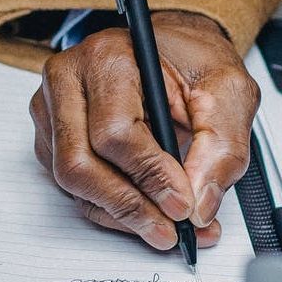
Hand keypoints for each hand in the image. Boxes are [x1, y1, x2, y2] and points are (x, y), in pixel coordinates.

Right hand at [30, 10, 258, 250]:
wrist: (173, 52)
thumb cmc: (193, 62)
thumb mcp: (229, 93)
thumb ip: (221, 149)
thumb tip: (199, 205)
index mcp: (109, 57)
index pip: (114, 132)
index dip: (150, 176)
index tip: (182, 204)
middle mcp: (69, 80)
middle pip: (79, 164)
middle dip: (129, 207)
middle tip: (170, 229)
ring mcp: (52, 109)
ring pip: (71, 183)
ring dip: (121, 215)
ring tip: (166, 226)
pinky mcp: (52, 136)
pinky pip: (72, 187)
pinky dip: (111, 208)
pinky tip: (146, 209)